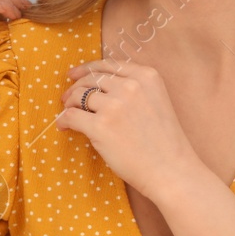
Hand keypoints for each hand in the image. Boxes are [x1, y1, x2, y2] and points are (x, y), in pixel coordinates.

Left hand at [54, 59, 204, 204]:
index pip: (108, 65)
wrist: (171, 170)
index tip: (74, 75)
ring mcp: (115, 106)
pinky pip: (71, 116)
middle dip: (75, 88)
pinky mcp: (101, 126)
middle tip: (67, 100)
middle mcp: (130, 86)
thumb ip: (133, 88)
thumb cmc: (163, 141)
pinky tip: (64, 127)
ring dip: (70, 105)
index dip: (87, 69)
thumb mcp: (155, 100)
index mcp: (146, 76)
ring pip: (78, 96)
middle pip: (90, 79)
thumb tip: (95, 84)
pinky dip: (64, 120)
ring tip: (70, 115)